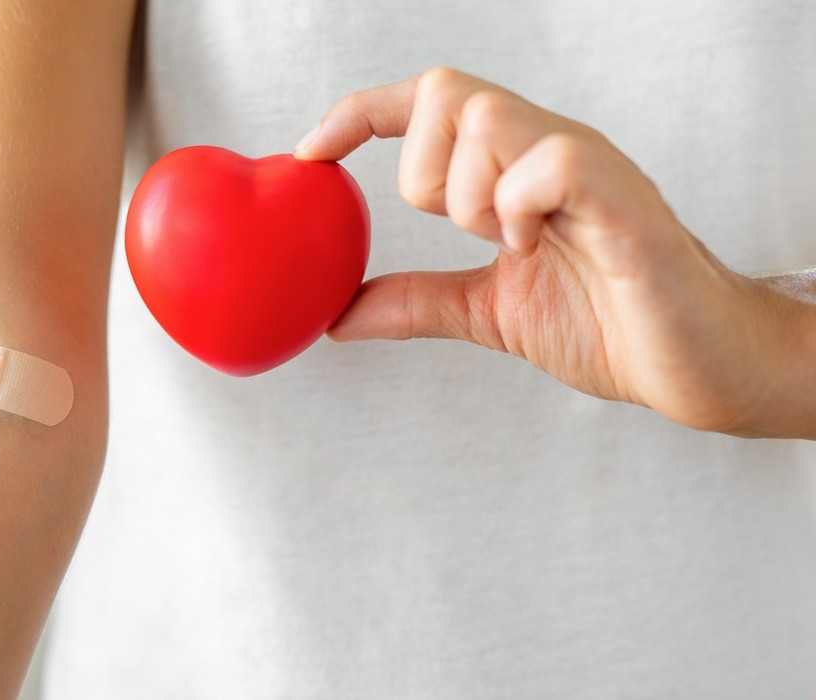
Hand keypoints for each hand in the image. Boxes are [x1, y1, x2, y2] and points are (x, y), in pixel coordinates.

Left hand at [295, 67, 805, 435]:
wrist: (692, 366)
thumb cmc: (609, 325)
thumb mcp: (486, 310)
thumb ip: (416, 300)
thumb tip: (339, 313)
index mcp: (515, 165)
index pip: (429, 102)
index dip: (360, 114)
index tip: (311, 155)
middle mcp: (547, 147)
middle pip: (447, 91)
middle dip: (423, 171)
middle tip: (463, 231)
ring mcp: (585, 165)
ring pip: (487, 116)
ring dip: (469, 195)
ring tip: (510, 244)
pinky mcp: (619, 198)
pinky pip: (548, 162)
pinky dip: (519, 209)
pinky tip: (536, 248)